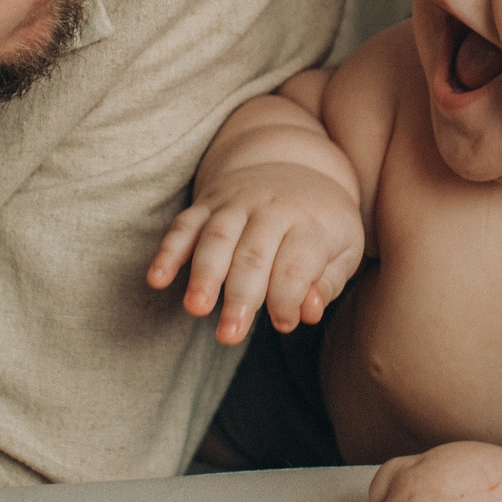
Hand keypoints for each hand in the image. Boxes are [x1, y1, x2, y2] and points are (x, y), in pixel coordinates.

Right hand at [145, 162, 361, 343]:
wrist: (295, 165)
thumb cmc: (321, 223)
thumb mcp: (344, 249)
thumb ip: (328, 283)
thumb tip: (308, 313)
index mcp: (311, 223)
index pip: (295, 266)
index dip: (287, 299)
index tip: (282, 324)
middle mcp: (272, 208)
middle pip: (253, 255)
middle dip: (240, 297)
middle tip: (229, 336)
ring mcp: (236, 203)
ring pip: (217, 238)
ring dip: (203, 274)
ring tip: (195, 308)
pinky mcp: (208, 202)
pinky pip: (184, 225)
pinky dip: (169, 251)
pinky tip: (157, 278)